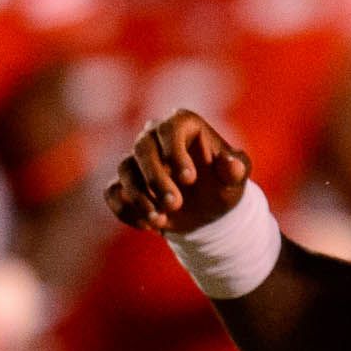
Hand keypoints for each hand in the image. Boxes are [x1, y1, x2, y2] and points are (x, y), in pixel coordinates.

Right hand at [108, 110, 253, 234]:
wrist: (209, 212)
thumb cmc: (223, 186)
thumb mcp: (236, 180)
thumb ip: (236, 170)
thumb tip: (233, 164)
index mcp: (184, 125)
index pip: (171, 127)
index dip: (175, 152)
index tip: (188, 179)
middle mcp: (155, 135)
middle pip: (142, 147)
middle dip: (156, 178)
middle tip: (175, 205)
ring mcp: (137, 159)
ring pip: (125, 168)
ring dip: (139, 197)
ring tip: (161, 221)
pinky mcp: (125, 182)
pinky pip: (113, 192)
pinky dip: (126, 210)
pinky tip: (148, 225)